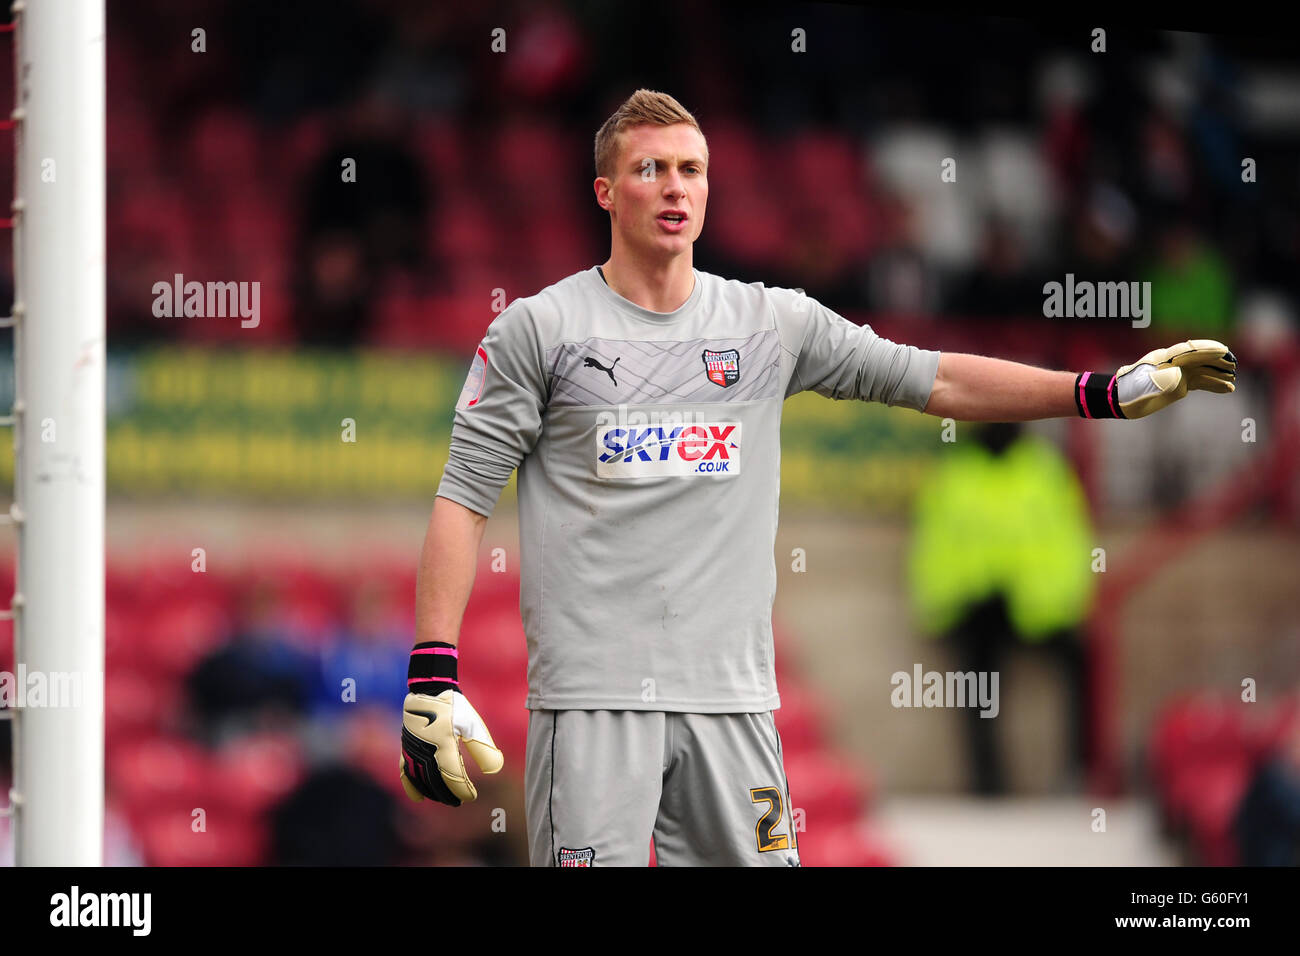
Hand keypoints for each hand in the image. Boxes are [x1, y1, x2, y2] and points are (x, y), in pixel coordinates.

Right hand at [399, 689, 503, 805]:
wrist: (429, 689)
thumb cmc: (455, 707)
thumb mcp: (473, 725)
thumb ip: (484, 748)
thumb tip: (495, 769)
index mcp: (444, 744)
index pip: (453, 776)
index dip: (463, 790)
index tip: (472, 796)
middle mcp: (426, 750)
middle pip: (436, 782)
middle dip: (448, 795)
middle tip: (459, 802)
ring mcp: (413, 750)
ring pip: (420, 779)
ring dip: (432, 792)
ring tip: (444, 799)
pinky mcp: (406, 747)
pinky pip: (405, 771)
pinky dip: (411, 786)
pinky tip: (419, 798)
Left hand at [1080, 339, 1236, 418]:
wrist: (1120, 400)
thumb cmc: (1130, 391)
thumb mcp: (1143, 386)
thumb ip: (1161, 380)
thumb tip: (1180, 377)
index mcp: (1164, 359)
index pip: (1189, 350)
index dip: (1206, 349)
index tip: (1222, 350)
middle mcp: (1174, 363)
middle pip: (1200, 359)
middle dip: (1217, 361)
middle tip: (1233, 365)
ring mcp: (1178, 373)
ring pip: (1203, 371)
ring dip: (1219, 374)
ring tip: (1233, 379)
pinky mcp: (1180, 385)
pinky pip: (1201, 383)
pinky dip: (1214, 385)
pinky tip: (1227, 388)